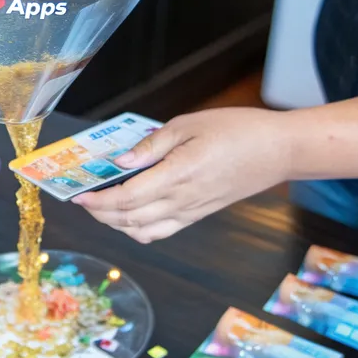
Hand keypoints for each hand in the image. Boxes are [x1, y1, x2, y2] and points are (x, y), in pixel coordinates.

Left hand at [73, 108, 292, 242]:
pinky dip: (139, 230)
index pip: (128, 198)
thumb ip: (152, 145)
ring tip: (101, 208)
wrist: (278, 151)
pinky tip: (130, 216)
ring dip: (117, 224)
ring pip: (144, 231)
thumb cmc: (237, 130)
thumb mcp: (189, 125)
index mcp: (178, 175)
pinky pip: (162, 231)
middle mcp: (182, 200)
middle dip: (100, 214)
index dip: (99, 200)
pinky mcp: (199, 214)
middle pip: (130, 219)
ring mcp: (192, 212)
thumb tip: (121, 161)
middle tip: (83, 201)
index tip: (79, 196)